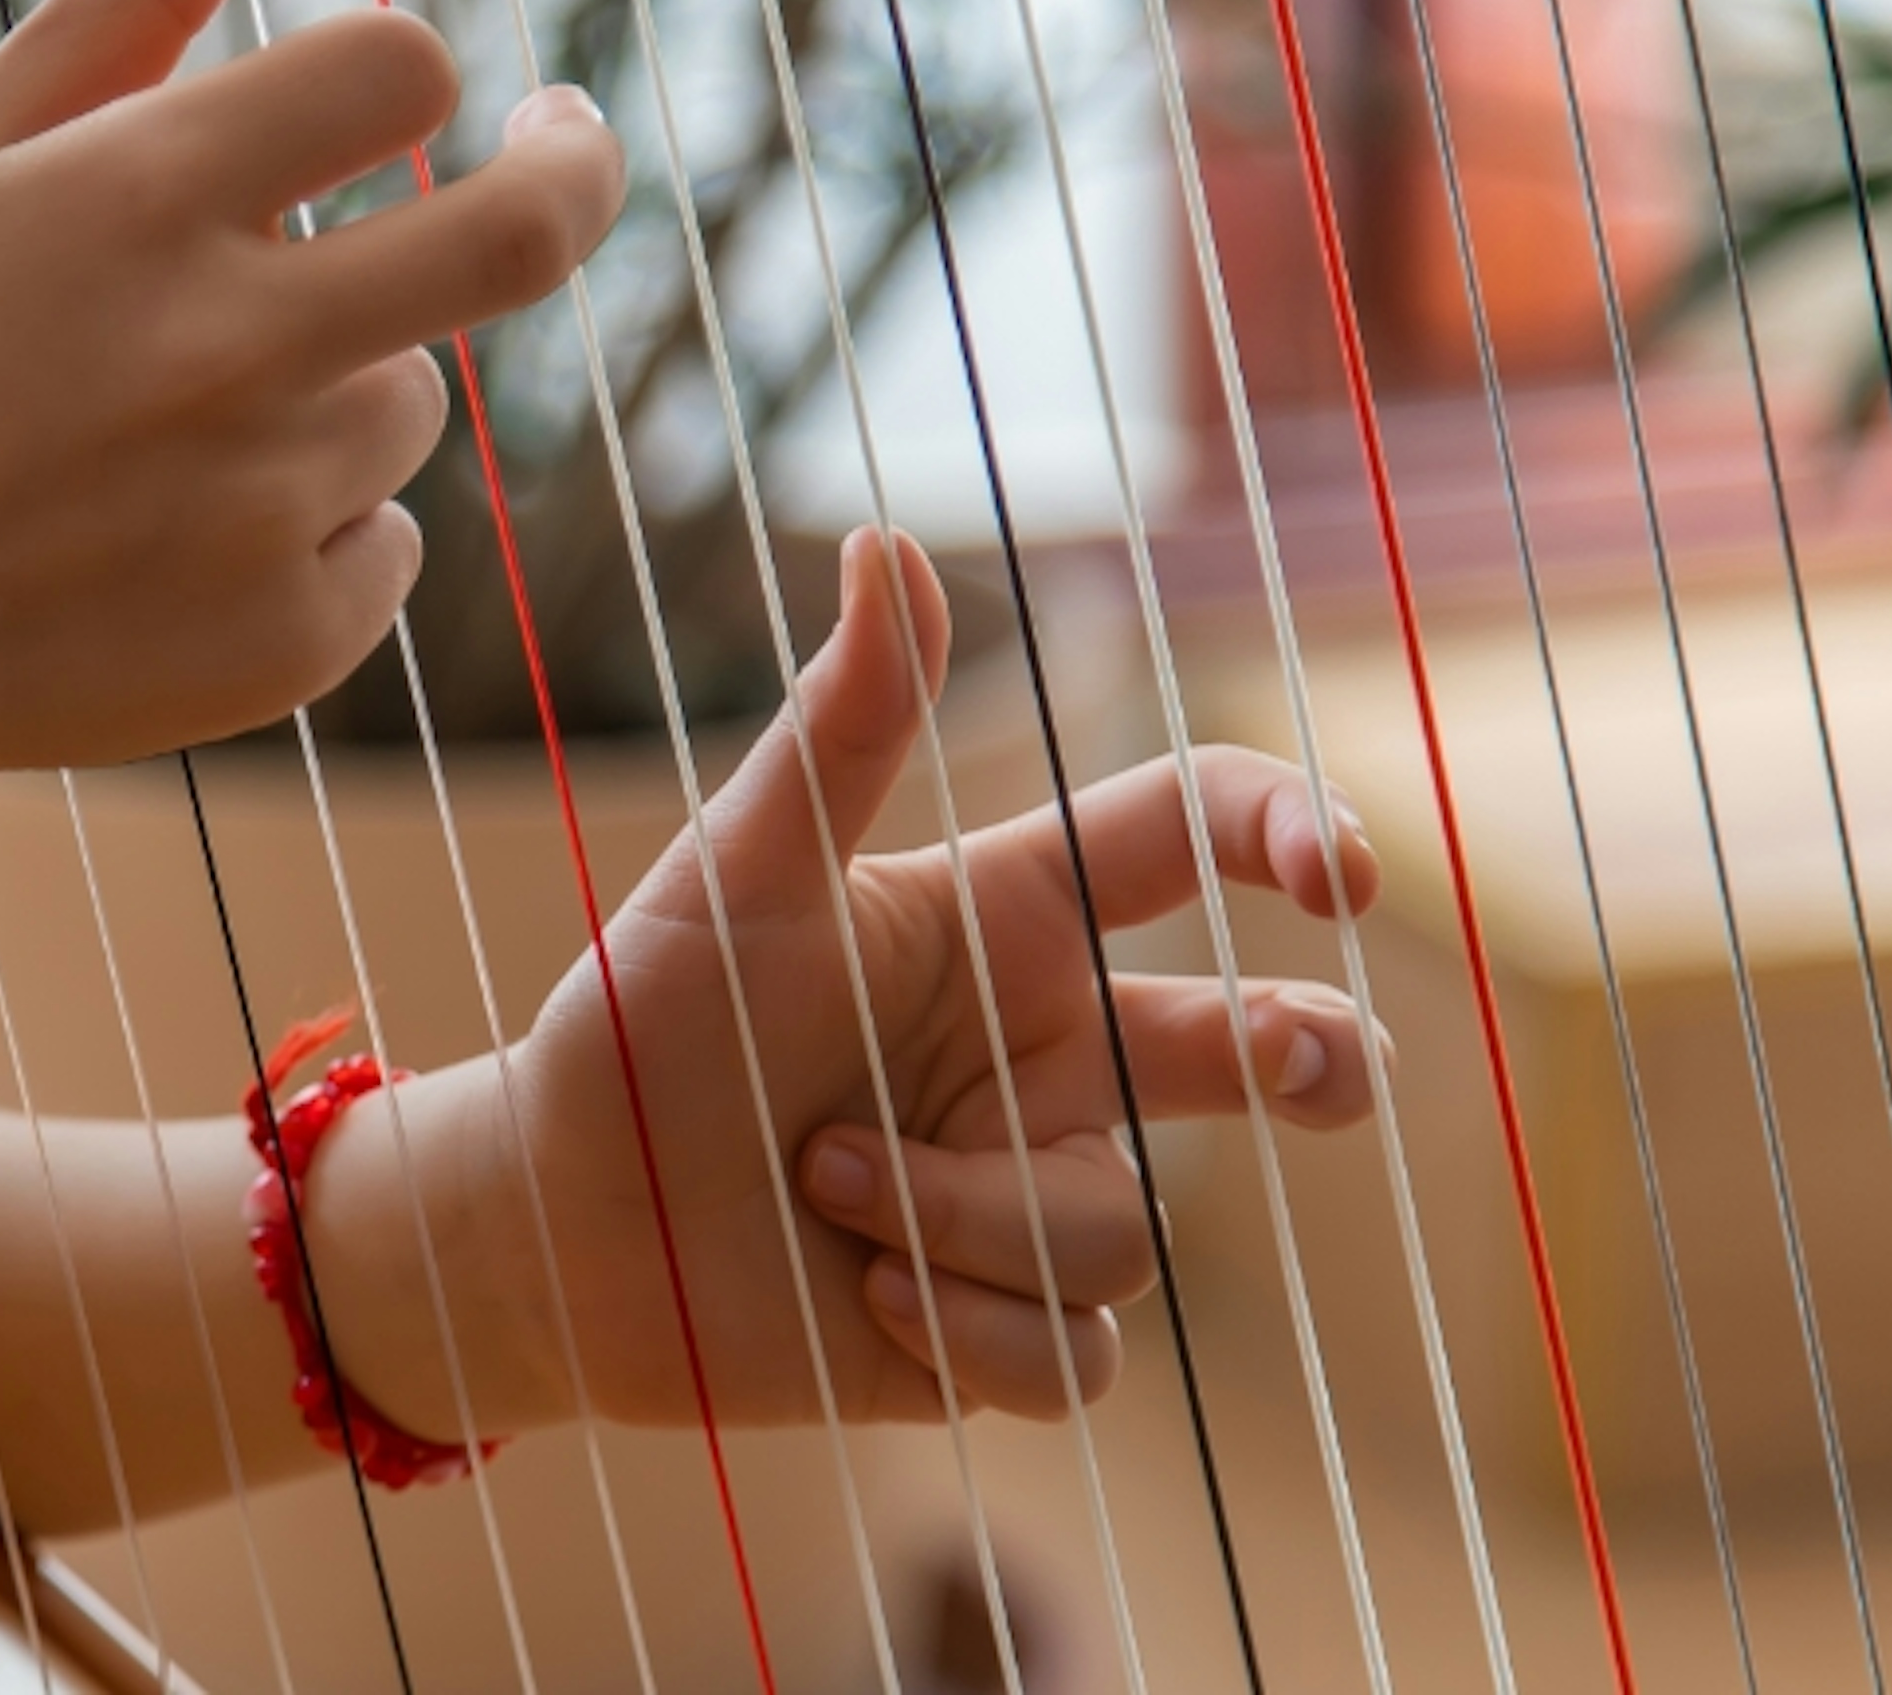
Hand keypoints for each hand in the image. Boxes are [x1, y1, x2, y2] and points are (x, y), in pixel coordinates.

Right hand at [0, 0, 623, 782]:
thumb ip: (120, 1)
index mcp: (145, 195)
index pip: (398, 70)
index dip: (416, 77)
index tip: (438, 101)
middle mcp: (227, 343)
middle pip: (518, 235)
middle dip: (572, 171)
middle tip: (560, 150)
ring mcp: (266, 500)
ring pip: (412, 404)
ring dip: (339, 390)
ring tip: (173, 435)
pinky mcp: (287, 637)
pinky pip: (387, 550)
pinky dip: (314, 536)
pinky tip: (176, 545)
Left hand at [311, 532, 1387, 1437]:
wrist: (556, 1223)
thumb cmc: (640, 1029)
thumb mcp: (738, 873)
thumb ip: (838, 728)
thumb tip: (889, 539)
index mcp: (1007, 918)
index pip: (1188, 837)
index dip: (1290, 830)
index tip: (1336, 875)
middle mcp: (1046, 1051)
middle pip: (1263, 1047)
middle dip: (1324, 1060)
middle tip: (1315, 1068)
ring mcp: (1034, 1192)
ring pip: (1114, 1223)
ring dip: (963, 1213)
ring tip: (822, 1183)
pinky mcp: (1003, 1324)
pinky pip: (1074, 1352)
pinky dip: (964, 1326)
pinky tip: (860, 1296)